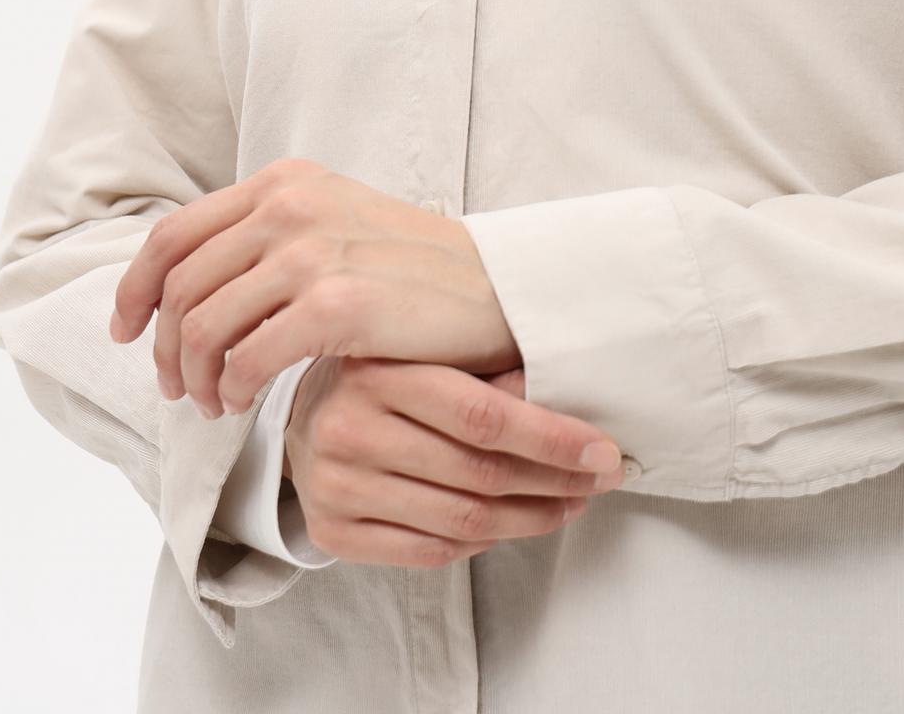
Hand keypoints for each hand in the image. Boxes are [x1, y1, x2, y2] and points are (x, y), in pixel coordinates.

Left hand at [108, 159, 520, 414]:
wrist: (494, 288)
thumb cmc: (411, 269)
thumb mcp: (333, 221)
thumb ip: (268, 235)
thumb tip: (193, 283)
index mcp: (283, 181)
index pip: (174, 234)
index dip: (135, 289)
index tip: (125, 330)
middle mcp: (289, 205)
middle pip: (181, 284)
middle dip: (162, 346)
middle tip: (174, 389)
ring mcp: (312, 252)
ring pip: (204, 324)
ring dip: (194, 376)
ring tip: (211, 404)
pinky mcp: (337, 305)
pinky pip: (248, 358)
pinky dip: (232, 389)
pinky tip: (241, 405)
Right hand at [281, 356, 628, 567]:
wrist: (300, 413)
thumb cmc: (383, 376)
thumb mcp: (426, 351)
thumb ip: (488, 370)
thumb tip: (572, 397)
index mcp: (379, 371)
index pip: (483, 416)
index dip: (552, 439)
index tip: (602, 452)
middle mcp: (350, 428)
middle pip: (479, 473)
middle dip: (554, 481)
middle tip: (598, 479)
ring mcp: (338, 484)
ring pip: (462, 520)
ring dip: (530, 518)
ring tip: (568, 503)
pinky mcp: (333, 530)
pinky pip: (430, 551)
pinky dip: (481, 544)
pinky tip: (510, 523)